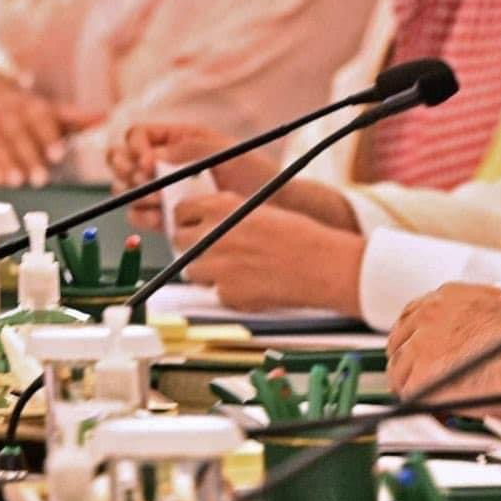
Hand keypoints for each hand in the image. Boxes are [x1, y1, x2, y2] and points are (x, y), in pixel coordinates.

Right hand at [0, 66, 100, 185]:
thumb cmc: (26, 111)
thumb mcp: (50, 111)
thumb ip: (77, 119)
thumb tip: (106, 117)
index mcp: (30, 106)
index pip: (40, 119)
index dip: (48, 137)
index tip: (58, 156)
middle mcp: (7, 113)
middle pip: (17, 134)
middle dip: (28, 157)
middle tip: (41, 179)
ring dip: (5, 163)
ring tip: (17, 182)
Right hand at [110, 120, 263, 228]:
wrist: (271, 204)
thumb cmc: (254, 172)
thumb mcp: (225, 151)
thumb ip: (191, 148)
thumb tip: (154, 155)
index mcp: (177, 139)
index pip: (138, 135)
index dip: (135, 147)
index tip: (148, 164)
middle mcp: (165, 162)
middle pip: (122, 159)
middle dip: (126, 168)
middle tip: (144, 180)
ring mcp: (164, 188)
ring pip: (126, 187)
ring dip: (132, 193)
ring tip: (157, 199)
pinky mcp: (167, 213)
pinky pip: (140, 214)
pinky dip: (142, 215)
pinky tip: (158, 217)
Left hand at [172, 192, 364, 313]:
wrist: (322, 266)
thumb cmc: (300, 237)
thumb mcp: (260, 211)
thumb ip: (229, 216)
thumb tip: (207, 224)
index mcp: (222, 207)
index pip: (181, 211)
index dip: (186, 219)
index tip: (192, 225)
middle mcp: (213, 234)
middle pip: (179, 240)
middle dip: (191, 246)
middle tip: (211, 250)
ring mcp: (217, 266)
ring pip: (193, 271)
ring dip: (208, 272)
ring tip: (238, 270)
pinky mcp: (226, 293)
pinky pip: (217, 293)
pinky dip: (231, 292)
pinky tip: (254, 285)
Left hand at [388, 283, 500, 418]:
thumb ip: (474, 313)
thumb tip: (472, 332)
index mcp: (447, 297)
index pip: (412, 316)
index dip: (414, 339)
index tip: (418, 352)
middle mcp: (430, 315)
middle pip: (399, 342)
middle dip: (408, 361)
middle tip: (420, 380)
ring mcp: (423, 345)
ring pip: (399, 370)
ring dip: (412, 385)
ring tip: (432, 398)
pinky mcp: (423, 375)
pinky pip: (408, 394)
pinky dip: (420, 404)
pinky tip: (438, 408)